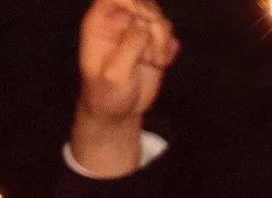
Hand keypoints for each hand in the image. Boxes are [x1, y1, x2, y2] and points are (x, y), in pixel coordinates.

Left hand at [70, 0, 177, 178]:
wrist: (118, 112)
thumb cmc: (106, 93)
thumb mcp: (114, 73)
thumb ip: (129, 45)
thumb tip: (144, 24)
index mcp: (100, 22)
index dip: (134, 3)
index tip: (142, 24)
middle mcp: (119, 23)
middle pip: (145, 3)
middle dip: (153, 25)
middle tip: (152, 53)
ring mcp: (138, 33)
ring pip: (160, 18)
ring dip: (163, 40)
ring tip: (156, 61)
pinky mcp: (154, 46)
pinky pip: (170, 36)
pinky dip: (170, 50)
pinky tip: (160, 64)